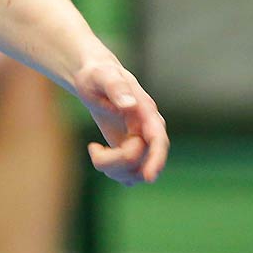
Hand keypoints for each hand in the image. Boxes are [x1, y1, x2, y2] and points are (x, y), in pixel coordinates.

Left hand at [71, 55, 168, 185]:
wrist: (95, 79)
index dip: (156, 159)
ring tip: (95, 149)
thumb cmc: (98, 75)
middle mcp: (148, 131)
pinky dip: (110, 169)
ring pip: (135, 173)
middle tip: (93, 147)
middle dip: (116, 163)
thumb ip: (116, 87)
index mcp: (146, 112)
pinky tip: (97, 150)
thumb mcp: (103, 76)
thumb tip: (129, 105)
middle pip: (142, 162)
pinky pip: (128, 174)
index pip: (158, 140)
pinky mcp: (130, 151)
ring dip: (111, 169)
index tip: (150, 177)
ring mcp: (141, 143)